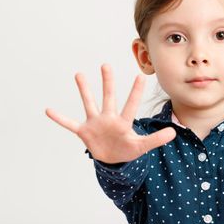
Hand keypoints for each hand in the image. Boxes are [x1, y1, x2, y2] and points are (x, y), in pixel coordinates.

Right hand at [45, 64, 175, 163]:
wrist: (113, 158)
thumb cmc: (127, 149)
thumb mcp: (142, 146)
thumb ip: (156, 140)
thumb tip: (175, 133)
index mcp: (123, 122)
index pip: (131, 105)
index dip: (135, 92)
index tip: (140, 76)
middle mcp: (109, 118)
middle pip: (109, 97)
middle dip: (107, 82)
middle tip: (106, 64)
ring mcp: (95, 123)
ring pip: (89, 103)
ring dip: (84, 90)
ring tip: (79, 74)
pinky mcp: (84, 132)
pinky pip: (70, 124)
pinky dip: (60, 118)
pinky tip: (49, 110)